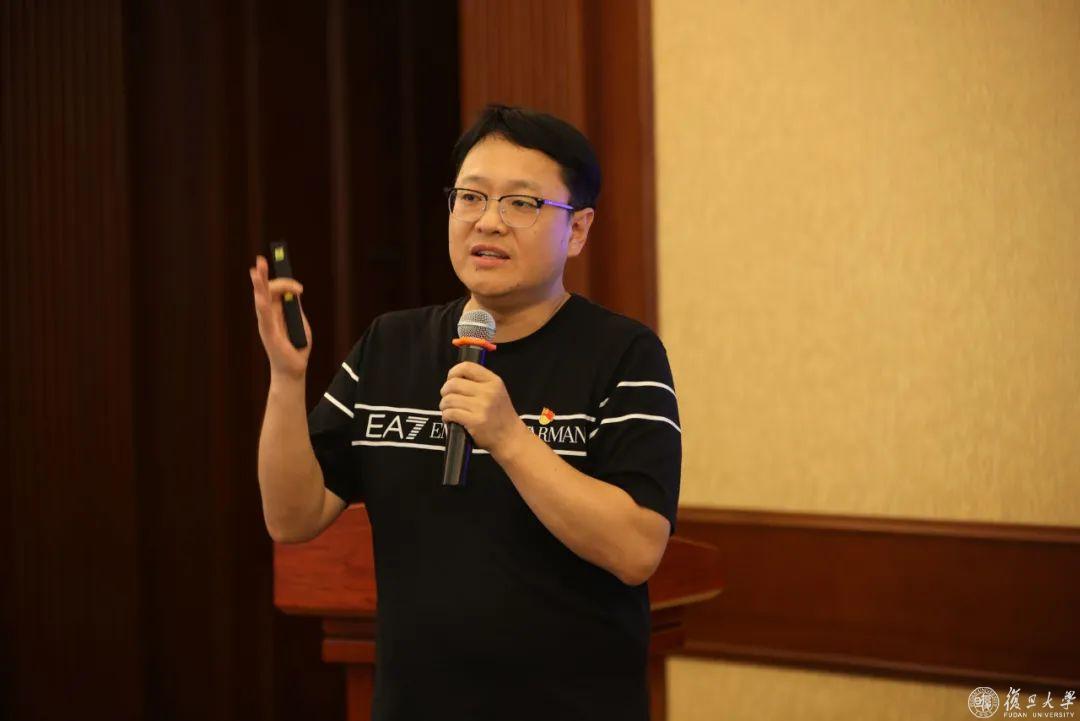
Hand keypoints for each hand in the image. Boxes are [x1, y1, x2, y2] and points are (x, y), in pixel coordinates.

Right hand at [249, 255, 311, 380]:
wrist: (294, 368)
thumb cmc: (297, 346)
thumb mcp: (300, 322)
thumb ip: (295, 307)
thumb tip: (295, 290)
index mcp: (274, 311)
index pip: (274, 290)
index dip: (286, 284)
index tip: (300, 289)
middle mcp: (267, 316)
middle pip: (264, 291)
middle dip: (262, 275)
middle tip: (260, 259)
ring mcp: (266, 324)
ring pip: (261, 300)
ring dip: (259, 284)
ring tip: (256, 270)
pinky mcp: (269, 334)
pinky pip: (265, 317)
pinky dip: (262, 305)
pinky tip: (260, 295)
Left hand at [439, 362, 526, 456]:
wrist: (510, 437)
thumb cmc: (500, 416)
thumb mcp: (497, 392)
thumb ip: (479, 382)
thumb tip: (453, 379)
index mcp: (493, 381)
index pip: (466, 367)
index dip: (453, 372)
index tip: (451, 380)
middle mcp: (488, 392)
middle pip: (453, 383)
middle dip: (445, 391)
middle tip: (447, 399)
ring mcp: (482, 407)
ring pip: (449, 399)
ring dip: (444, 405)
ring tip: (449, 410)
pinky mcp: (475, 421)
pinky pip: (451, 413)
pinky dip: (446, 416)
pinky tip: (450, 419)